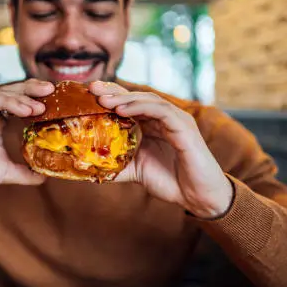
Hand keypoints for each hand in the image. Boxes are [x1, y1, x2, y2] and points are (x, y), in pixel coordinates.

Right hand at [0, 79, 54, 198]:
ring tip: (41, 102)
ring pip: (0, 93)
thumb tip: (45, 177)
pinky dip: (6, 102)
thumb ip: (24, 172)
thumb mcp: (3, 172)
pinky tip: (23, 109)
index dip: (37, 98)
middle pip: (12, 92)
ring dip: (22, 95)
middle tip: (53, 89)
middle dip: (33, 89)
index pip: (19, 101)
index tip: (58, 100)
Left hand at [90, 81, 232, 218]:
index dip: (110, 96)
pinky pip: (161, 111)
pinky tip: (122, 110)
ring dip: (124, 98)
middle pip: (136, 97)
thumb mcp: (136, 171)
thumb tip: (90, 167)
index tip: (88, 94)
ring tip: (103, 100)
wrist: (198, 198)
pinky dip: (141, 108)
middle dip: (113, 91)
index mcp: (153, 125)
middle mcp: (165, 118)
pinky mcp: (185, 128)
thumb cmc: (171, 182)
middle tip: (92, 88)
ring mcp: (176, 120)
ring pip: (148, 100)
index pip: (130, 104)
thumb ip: (117, 165)